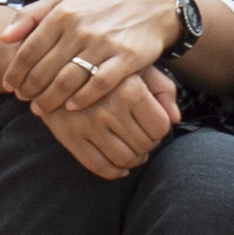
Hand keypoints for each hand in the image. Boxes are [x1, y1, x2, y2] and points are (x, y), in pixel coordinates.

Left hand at [1, 0, 182, 118]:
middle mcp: (81, 28)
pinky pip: (99, 83)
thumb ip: (32, 14)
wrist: (150, 7)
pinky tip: (71, 106)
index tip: (9, 85)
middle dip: (30, 88)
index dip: (16, 71)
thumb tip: (4, 37)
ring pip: (69, 79)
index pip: (30, 48)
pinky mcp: (126, 58)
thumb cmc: (101, 6)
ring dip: (51, 98)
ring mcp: (104, 43)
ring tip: (41, 109)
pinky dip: (82, 98)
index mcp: (63, 13)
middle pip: (46, 68)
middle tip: (24, 100)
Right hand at [36, 69, 178, 177]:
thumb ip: (163, 89)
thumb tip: (176, 118)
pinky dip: (112, 171)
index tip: (154, 126)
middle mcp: (108, 108)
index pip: (160, 126)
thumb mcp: (138, 67)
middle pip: (144, 144)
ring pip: (124, 158)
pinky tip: (118, 165)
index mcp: (129, 89)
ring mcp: (87, 124)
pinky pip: (97, 165)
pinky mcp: (69, 136)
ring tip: (133, 150)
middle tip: (143, 138)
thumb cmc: (107, 66)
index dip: (160, 130)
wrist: (57, 63)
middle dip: (148, 145)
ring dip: (133, 159)